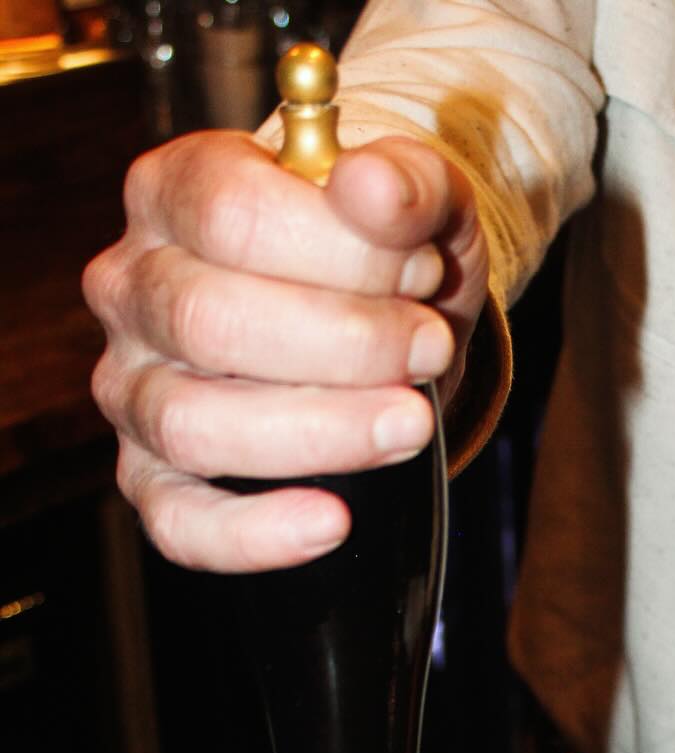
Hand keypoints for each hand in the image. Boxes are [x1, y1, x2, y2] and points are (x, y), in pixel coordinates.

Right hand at [84, 130, 488, 571]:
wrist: (387, 332)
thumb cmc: (384, 264)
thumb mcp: (416, 206)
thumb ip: (407, 183)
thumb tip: (374, 188)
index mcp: (176, 193)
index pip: (230, 214)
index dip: (342, 253)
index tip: (422, 276)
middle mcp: (134, 289)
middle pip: (208, 321)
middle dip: (344, 344)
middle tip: (430, 349)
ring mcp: (133, 390)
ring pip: (192, 424)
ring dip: (319, 432)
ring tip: (409, 423)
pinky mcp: (153, 479)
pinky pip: (178, 523)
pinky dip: (255, 535)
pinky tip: (332, 521)